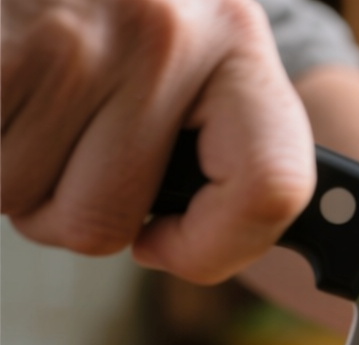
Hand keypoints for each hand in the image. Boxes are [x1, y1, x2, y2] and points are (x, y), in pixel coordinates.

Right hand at [1, 0, 313, 282]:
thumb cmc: (117, 15)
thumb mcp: (195, 57)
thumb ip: (224, 149)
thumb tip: (173, 246)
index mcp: (237, 46)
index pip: (271, 188)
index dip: (215, 248)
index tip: (165, 243)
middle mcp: (164, 38)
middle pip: (101, 224)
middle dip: (69, 211)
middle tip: (71, 147)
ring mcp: (72, 39)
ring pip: (20, 198)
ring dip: (14, 175)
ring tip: (31, 102)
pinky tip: (5, 94)